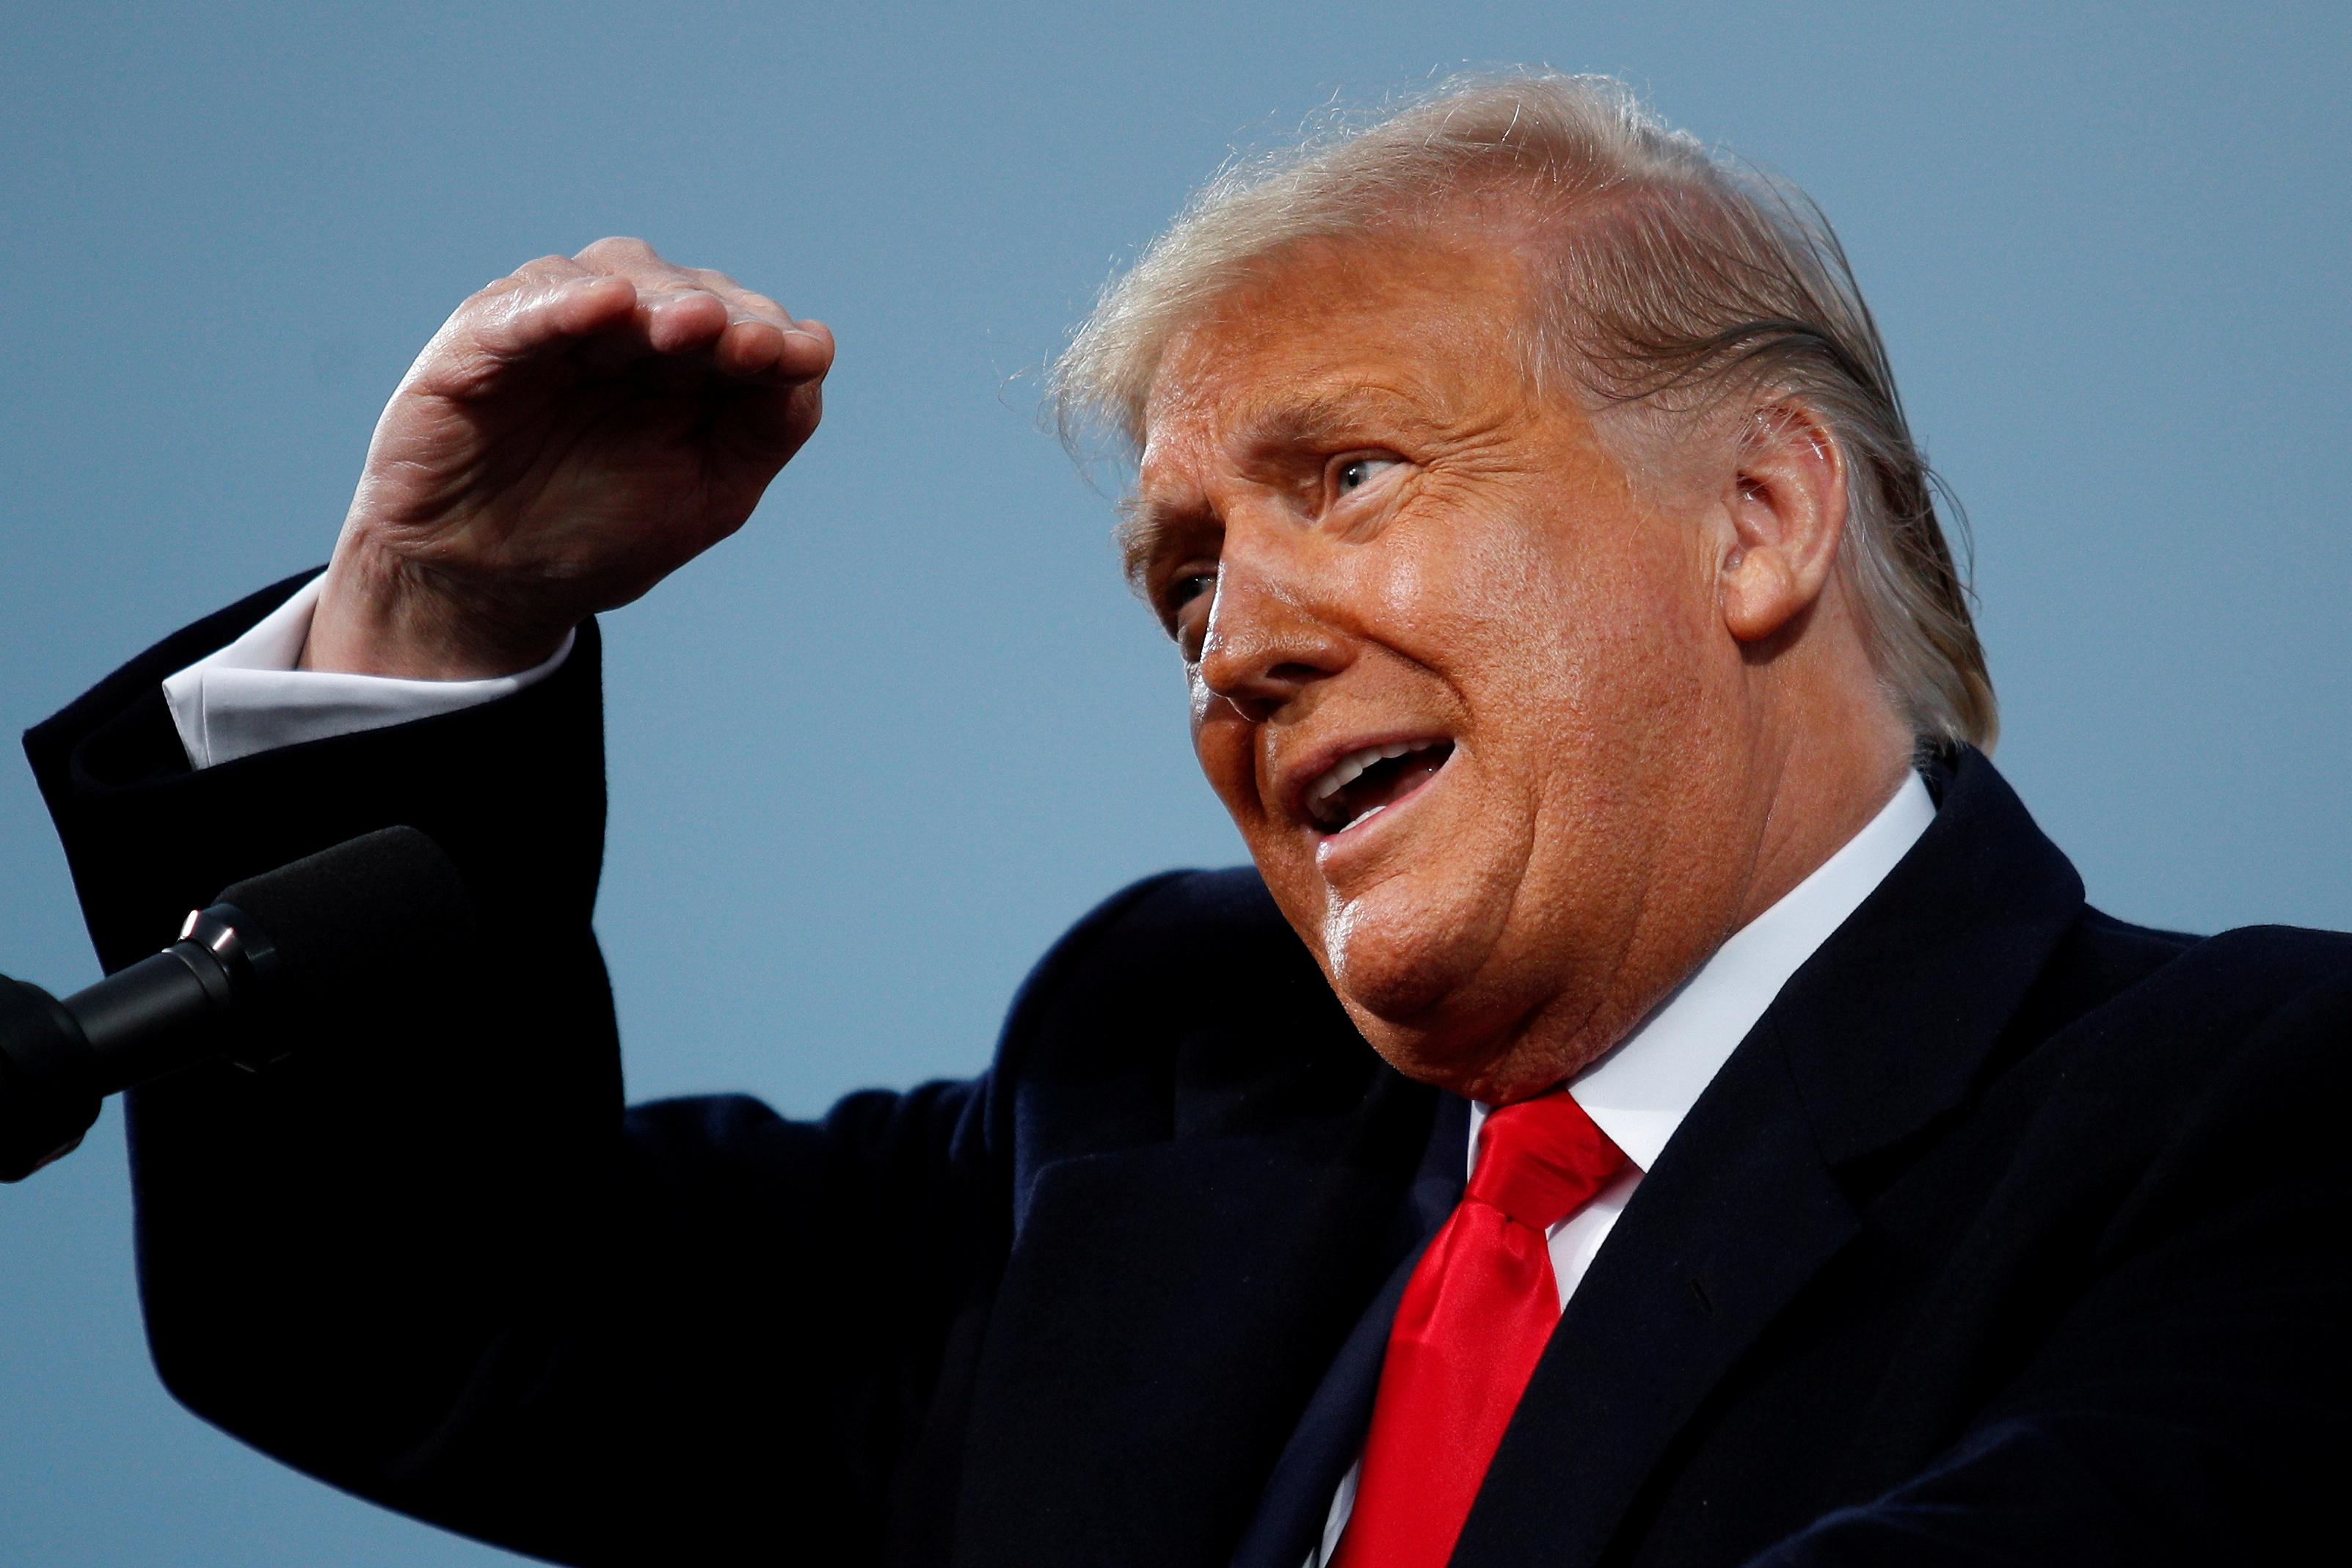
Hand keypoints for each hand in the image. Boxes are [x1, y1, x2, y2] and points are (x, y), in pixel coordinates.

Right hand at [305, 237, 834, 677]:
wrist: (495, 586)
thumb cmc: (603, 533)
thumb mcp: (709, 492)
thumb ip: (764, 429)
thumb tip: (814, 358)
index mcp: (687, 359)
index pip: (742, 323)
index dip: (774, 335)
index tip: (804, 356)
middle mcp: (624, 325)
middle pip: (684, 291)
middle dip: (722, 315)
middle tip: (754, 342)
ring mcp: (553, 324)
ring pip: (612, 278)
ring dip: (658, 298)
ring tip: (695, 323)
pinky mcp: (479, 338)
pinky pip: (522, 310)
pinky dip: (562, 305)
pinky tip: (605, 306)